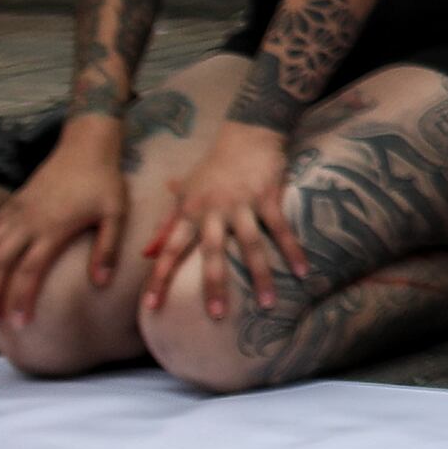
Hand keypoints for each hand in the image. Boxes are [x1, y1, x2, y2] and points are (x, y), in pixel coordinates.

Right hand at [0, 121, 131, 328]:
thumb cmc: (104, 181)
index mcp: (52, 229)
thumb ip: (107, 249)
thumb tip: (101, 283)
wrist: (86, 145)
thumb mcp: (116, 213)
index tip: (20, 322)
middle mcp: (28, 222)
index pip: (28, 273)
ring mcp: (17, 212)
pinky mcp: (14, 203)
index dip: (20, 299)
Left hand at [144, 118, 305, 319]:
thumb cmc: (212, 167)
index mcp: (189, 212)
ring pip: (250, 245)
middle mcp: (213, 210)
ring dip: (260, 275)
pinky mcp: (268, 197)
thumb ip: (167, 225)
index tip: (150, 306)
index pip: (170, 249)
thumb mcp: (184, 193)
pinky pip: (280, 229)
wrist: (247, 133)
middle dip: (214, 285)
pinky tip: (302, 272)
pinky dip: (292, 250)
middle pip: (212, 252)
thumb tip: (145, 253)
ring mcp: (242, 204)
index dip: (159, 277)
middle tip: (215, 315)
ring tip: (268, 304)